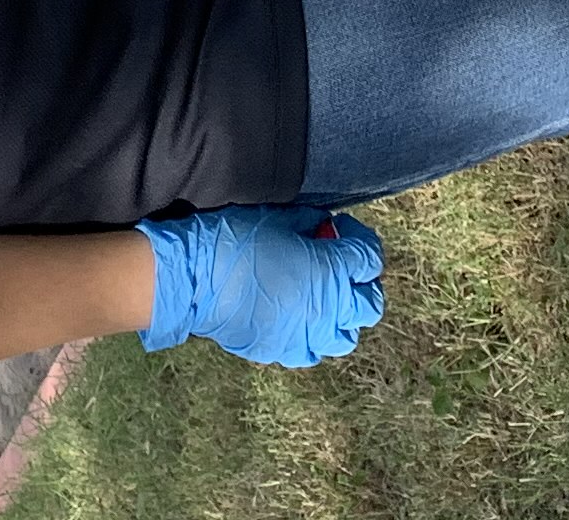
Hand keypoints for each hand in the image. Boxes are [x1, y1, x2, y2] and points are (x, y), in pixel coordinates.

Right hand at [135, 208, 383, 367]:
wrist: (198, 279)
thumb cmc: (238, 240)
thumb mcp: (280, 217)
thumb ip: (310, 222)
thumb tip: (322, 226)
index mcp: (333, 270)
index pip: (370, 258)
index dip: (359, 238)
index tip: (339, 229)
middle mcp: (330, 309)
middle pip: (370, 304)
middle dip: (363, 282)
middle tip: (343, 266)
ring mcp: (308, 336)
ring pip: (346, 336)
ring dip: (343, 316)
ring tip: (326, 299)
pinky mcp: (284, 352)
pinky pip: (312, 350)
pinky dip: (313, 336)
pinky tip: (299, 319)